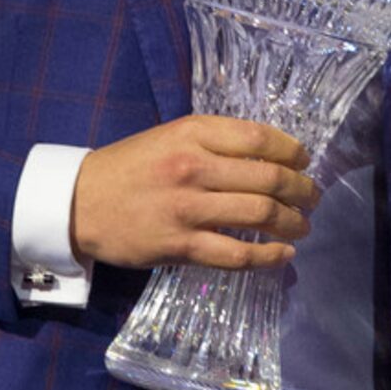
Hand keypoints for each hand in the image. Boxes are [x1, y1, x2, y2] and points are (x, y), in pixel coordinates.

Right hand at [70, 116, 317, 271]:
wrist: (78, 202)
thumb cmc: (128, 167)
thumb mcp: (169, 137)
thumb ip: (214, 142)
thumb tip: (268, 156)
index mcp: (192, 133)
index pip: (259, 139)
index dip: (293, 152)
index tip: (305, 162)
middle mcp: (193, 167)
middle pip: (268, 178)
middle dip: (302, 190)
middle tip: (313, 197)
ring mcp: (187, 209)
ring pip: (259, 215)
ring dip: (293, 222)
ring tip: (303, 225)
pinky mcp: (180, 246)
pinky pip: (236, 254)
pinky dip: (268, 256)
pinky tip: (283, 253)